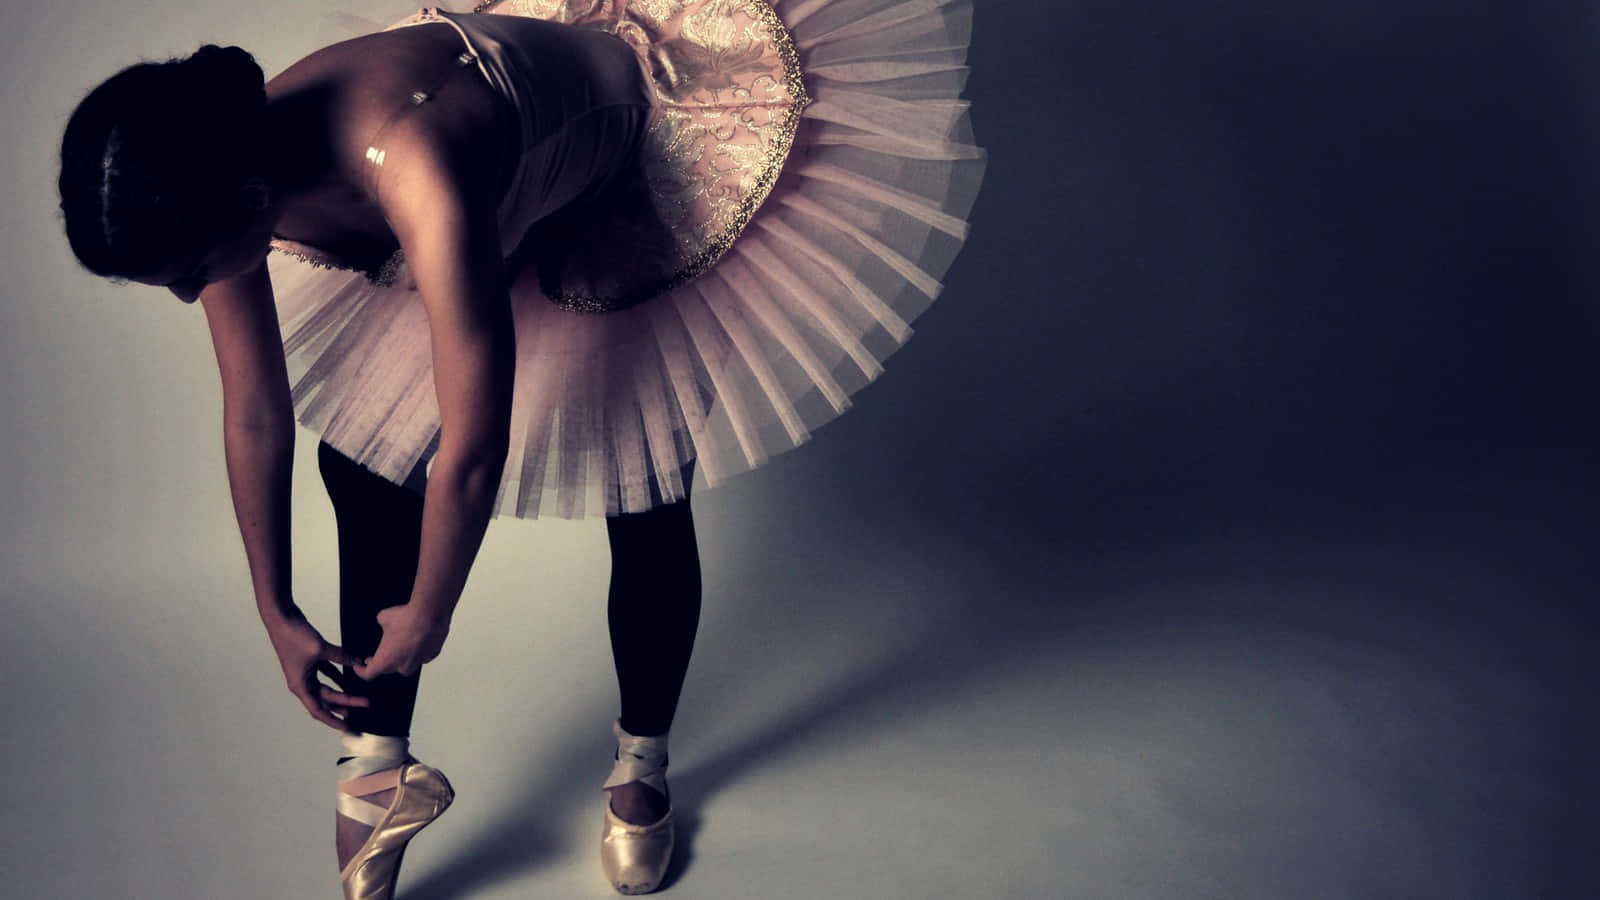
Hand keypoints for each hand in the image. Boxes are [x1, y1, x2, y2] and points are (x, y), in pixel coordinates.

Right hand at [264, 609, 369, 731]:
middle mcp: (302, 682)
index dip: (334, 721)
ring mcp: (305, 671)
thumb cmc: (293, 635)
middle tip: (366, 705)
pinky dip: (338, 675)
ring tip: (359, 698)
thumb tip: (361, 662)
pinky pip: (327, 673)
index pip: (319, 711)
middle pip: (327, 700)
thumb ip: (342, 657)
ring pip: (327, 687)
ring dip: (342, 692)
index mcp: (300, 685)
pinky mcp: (310, 660)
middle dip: (347, 704)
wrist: (281, 617)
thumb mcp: (320, 649)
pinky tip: (351, 675)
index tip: (350, 727)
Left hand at [352, 604, 449, 679]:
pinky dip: (418, 650)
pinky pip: (422, 656)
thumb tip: (384, 621)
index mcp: (385, 661)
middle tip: (381, 650)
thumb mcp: (383, 617)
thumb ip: (381, 624)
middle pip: (388, 669)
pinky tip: (417, 638)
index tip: (359, 667)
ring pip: (407, 664)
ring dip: (402, 656)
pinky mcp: (431, 655)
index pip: (368, 674)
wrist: (430, 613)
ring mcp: (418, 662)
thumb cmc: (407, 619)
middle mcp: (402, 666)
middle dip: (384, 660)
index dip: (361, 670)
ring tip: (402, 641)